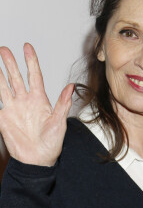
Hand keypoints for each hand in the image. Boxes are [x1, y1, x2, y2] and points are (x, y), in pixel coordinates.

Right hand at [0, 43, 73, 165]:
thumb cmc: (52, 142)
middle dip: (10, 63)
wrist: (37, 159)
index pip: (34, 75)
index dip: (31, 61)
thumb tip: (71, 86)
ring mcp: (14, 108)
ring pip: (4, 86)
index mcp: (40, 99)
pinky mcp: (4, 118)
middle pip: (16, 77)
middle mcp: (26, 100)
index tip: (27, 47)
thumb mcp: (59, 122)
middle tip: (4, 49)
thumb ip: (63, 103)